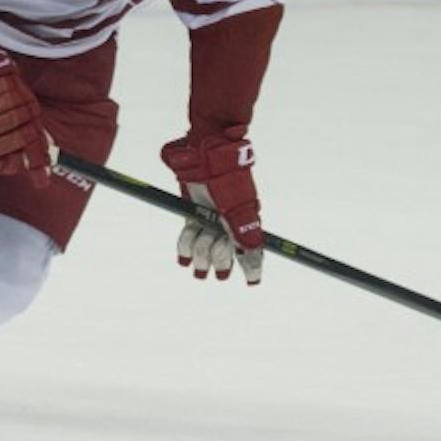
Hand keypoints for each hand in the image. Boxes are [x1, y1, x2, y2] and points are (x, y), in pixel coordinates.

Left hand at [160, 130, 262, 283]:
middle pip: (224, 257)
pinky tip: (184, 259)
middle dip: (216, 256)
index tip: (252, 282)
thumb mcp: (238, 210)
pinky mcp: (194, 216)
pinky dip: (185, 248)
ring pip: (204, 251)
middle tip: (213, 241)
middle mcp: (229, 227)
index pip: (252, 253)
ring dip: (198, 250)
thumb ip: (246, 236)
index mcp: (246, 225)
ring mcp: (211, 223)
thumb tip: (256, 264)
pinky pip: (189, 240)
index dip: (252, 268)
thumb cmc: (226, 182)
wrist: (205, 158)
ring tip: (197, 237)